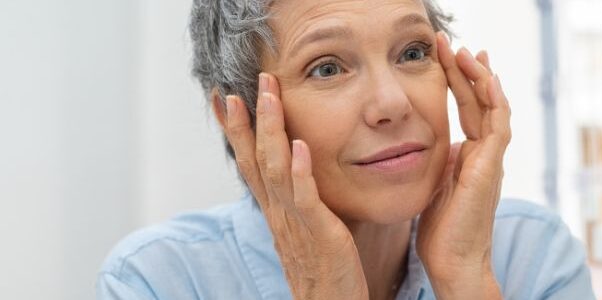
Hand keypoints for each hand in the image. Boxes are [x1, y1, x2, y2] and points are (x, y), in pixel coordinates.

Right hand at [223, 73, 367, 299]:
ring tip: (268, 97)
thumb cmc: (323, 269)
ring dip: (270, 132)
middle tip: (239, 84)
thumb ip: (298, 199)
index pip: (249, 162)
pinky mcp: (319, 234)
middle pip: (253, 160)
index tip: (223, 97)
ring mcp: (295, 223)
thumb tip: (296, 169)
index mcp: (274, 210)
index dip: (235, 130)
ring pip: (275, 170)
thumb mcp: (305, 227)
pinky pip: (306, 199)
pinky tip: (301, 146)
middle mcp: (278, 213)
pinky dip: (301, 172)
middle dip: (246, 121)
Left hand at [415, 32, 510, 298]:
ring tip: (466, 52)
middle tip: (452, 43)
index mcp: (470, 157)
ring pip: (493, 108)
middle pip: (480, 102)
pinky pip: (498, 127)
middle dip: (467, 70)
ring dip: (480, 78)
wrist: (454, 261)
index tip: (447, 56)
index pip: (468, 109)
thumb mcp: (434, 185)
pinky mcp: (491, 169)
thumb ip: (438, 161)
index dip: (458, 81)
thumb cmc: (442, 231)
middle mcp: (484, 154)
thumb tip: (430, 143)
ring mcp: (491, 160)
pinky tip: (487, 80)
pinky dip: (495, 102)